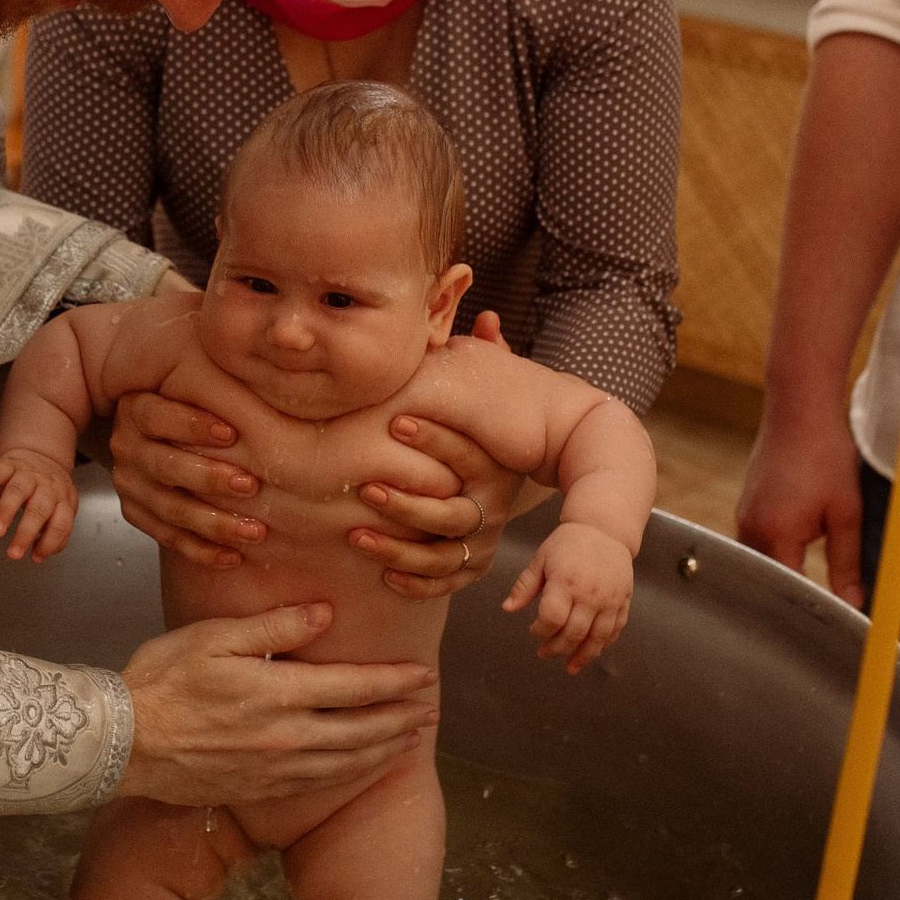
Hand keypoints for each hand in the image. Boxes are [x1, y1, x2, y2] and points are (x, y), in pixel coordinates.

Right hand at [0, 449, 79, 562]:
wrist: (41, 453)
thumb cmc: (48, 491)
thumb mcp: (61, 509)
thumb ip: (55, 533)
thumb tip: (38, 555)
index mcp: (62, 500)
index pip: (61, 523)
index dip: (49, 543)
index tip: (34, 558)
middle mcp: (46, 486)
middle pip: (39, 508)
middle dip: (26, 533)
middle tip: (13, 554)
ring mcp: (27, 473)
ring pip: (17, 490)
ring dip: (6, 512)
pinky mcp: (8, 464)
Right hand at [107, 390, 265, 569]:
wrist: (157, 433)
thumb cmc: (191, 402)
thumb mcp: (194, 382)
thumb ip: (217, 380)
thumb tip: (267, 362)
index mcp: (136, 409)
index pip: (157, 417)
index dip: (192, 426)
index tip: (233, 434)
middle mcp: (126, 447)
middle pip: (164, 466)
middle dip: (209, 478)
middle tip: (251, 485)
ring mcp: (129, 484)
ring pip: (169, 508)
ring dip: (214, 523)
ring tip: (254, 530)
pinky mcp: (135, 513)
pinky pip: (167, 537)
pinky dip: (200, 551)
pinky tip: (232, 556)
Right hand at [116, 602, 439, 805]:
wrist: (122, 742)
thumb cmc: (162, 680)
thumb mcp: (215, 637)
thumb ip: (274, 626)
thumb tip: (325, 613)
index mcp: (278, 692)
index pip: (354, 687)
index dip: (394, 682)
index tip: (424, 674)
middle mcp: (286, 735)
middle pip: (361, 730)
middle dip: (400, 718)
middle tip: (431, 709)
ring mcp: (274, 767)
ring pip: (347, 761)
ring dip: (384, 749)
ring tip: (410, 738)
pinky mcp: (259, 788)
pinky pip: (320, 784)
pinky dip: (352, 774)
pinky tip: (362, 768)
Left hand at [350, 311, 524, 599]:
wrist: (544, 460)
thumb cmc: (493, 419)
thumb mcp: (491, 386)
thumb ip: (484, 354)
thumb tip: (486, 316)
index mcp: (493, 462)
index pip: (468, 454)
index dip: (436, 439)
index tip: (397, 423)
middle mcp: (491, 503)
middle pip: (452, 515)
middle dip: (407, 505)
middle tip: (366, 489)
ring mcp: (482, 537)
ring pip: (442, 556)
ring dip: (398, 550)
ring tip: (355, 535)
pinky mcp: (472, 563)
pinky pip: (445, 583)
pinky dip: (416, 583)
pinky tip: (383, 575)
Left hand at [503, 521, 633, 672]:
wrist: (605, 528)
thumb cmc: (568, 543)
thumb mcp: (541, 558)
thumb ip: (525, 585)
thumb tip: (507, 608)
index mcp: (566, 582)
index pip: (552, 619)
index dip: (540, 631)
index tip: (533, 631)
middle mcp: (590, 594)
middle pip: (574, 633)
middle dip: (557, 648)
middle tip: (545, 653)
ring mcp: (610, 600)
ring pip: (598, 638)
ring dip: (583, 656)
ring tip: (570, 666)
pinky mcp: (623, 601)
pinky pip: (615, 630)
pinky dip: (604, 644)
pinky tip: (592, 651)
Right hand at [737, 391, 864, 606]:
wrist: (801, 410)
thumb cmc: (826, 455)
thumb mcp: (846, 513)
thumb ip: (847, 563)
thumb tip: (852, 604)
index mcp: (776, 534)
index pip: (788, 590)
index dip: (808, 608)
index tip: (830, 622)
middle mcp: (751, 528)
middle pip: (768, 579)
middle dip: (791, 594)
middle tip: (820, 611)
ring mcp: (745, 514)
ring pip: (761, 561)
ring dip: (783, 570)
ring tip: (810, 582)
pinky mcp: (747, 503)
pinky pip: (757, 540)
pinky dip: (776, 549)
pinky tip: (798, 543)